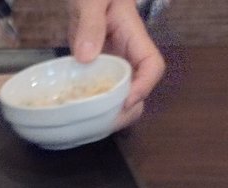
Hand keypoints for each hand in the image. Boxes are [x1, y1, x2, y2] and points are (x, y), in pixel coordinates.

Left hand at [67, 0, 165, 128]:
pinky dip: (91, 108)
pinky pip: (98, 93)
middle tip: (102, 123)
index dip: (143, 87)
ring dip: (109, 115)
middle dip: (126, 110)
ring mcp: (111, 65)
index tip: (125, 102)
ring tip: (89, 125)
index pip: (152, 66)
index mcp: (133, 37)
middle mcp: (126, 55)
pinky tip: (75, 117)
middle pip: (139, 89)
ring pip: (119, 96)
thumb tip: (87, 56)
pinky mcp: (94, 71)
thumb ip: (90, 22)